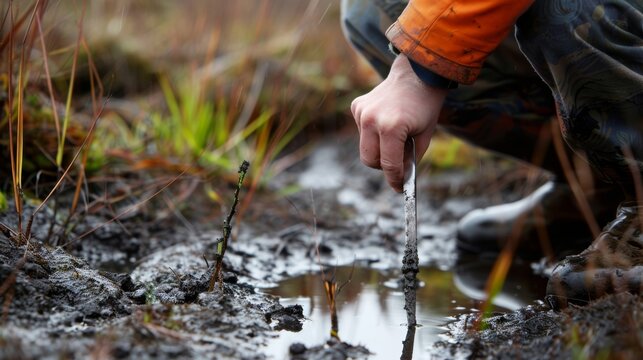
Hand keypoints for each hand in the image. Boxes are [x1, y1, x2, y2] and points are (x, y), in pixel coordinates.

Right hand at [351, 55, 447, 191]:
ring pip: (365, 147)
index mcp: (392, 127)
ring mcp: (362, 112)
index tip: (399, 188)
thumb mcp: (424, 136)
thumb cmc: (425, 106)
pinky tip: (385, 121)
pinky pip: (362, 131)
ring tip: (395, 137)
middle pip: (370, 160)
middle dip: (383, 166)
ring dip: (378, 149)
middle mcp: (372, 119)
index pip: (389, 165)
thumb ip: (411, 159)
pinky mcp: (357, 106)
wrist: (417, 74)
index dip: (395, 179)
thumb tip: (399, 177)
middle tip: (397, 163)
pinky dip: (373, 133)